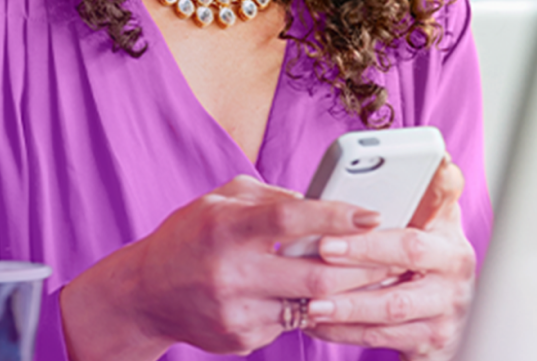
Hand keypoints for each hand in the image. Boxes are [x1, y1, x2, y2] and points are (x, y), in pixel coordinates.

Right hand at [60, 175, 382, 360]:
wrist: (146, 293)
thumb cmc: (189, 234)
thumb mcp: (221, 200)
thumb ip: (270, 197)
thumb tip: (319, 202)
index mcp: (225, 227)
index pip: (290, 219)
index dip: (336, 216)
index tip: (372, 214)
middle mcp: (231, 272)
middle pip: (314, 274)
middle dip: (362, 266)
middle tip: (391, 254)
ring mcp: (237, 312)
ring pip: (311, 306)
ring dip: (348, 292)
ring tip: (374, 277)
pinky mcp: (241, 340)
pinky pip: (291, 323)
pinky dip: (313, 308)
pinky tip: (325, 296)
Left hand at [303, 159, 475, 360]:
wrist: (444, 317)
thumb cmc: (427, 257)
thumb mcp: (433, 222)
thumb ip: (430, 193)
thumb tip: (440, 161)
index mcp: (449, 239)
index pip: (423, 224)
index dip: (390, 224)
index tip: (358, 217)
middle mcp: (454, 275)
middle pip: (406, 261)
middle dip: (362, 255)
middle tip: (323, 249)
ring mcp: (444, 314)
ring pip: (390, 309)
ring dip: (347, 306)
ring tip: (311, 300)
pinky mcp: (429, 345)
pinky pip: (381, 338)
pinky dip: (345, 332)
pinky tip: (316, 322)